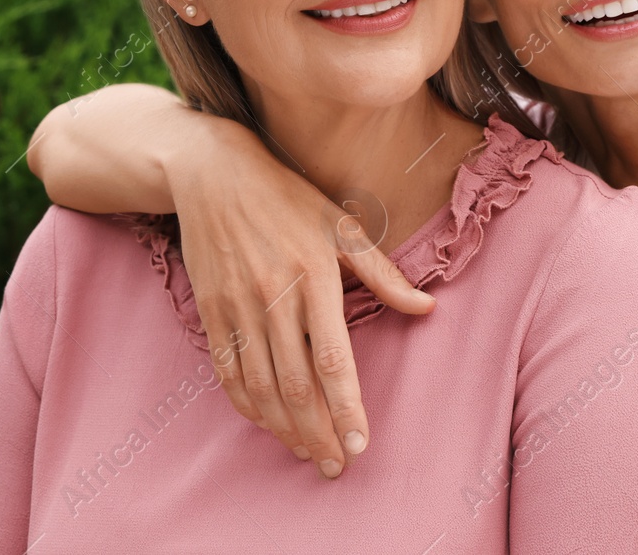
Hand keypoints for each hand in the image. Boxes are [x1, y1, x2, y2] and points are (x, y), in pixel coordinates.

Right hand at [168, 115, 435, 477]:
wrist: (212, 172)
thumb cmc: (288, 197)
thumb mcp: (343, 224)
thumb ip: (383, 273)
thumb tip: (427, 307)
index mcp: (314, 274)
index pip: (332, 358)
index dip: (347, 407)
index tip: (361, 444)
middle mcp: (273, 295)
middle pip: (295, 383)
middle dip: (318, 433)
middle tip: (336, 465)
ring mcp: (236, 304)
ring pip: (259, 385)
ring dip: (284, 427)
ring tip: (308, 453)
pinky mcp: (210, 308)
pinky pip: (227, 370)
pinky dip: (246, 404)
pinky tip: (266, 423)